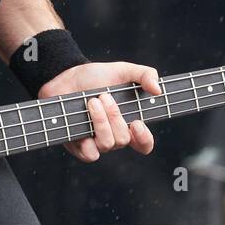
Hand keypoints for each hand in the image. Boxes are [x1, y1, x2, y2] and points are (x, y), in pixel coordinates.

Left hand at [39, 61, 161, 162]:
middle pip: (123, 139)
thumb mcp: (123, 70)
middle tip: (104, 96)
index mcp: (128, 122)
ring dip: (100, 121)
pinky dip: (87, 140)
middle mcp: (113, 136)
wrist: (67, 76)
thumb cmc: (96, 76)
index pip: (144, 143)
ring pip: (107, 145)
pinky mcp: (79, 146)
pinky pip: (90, 154)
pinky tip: (83, 120)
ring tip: (92, 102)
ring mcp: (96, 142)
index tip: (138, 122)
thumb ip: (145, 75)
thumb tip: (158, 90)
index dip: (144, 139)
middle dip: (114, 116)